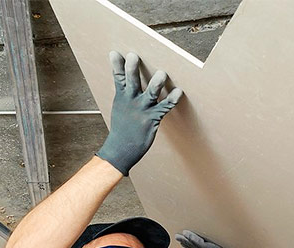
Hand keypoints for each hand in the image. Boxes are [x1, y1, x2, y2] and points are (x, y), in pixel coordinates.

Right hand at [96, 51, 182, 175]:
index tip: (115, 52)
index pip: (118, 78)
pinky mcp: (153, 118)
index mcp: (122, 97)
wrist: (123, 148)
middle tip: (134, 56)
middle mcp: (132, 101)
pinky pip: (165, 107)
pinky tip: (178, 91)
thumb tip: (124, 80)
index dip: (116, 65)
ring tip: (162, 73)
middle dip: (132, 69)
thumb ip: (124, 93)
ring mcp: (143, 109)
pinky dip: (172, 99)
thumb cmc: (123, 127)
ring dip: (156, 83)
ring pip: (151, 93)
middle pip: (132, 82)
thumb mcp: (120, 107)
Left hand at [176, 230, 237, 247]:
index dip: (182, 239)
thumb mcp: (202, 246)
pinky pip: (202, 247)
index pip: (187, 242)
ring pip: (195, 247)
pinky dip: (200, 245)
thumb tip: (185, 233)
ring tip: (187, 241)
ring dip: (190, 244)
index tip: (177, 236)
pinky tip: (202, 245)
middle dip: (184, 242)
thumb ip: (193, 239)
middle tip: (179, 238)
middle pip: (189, 245)